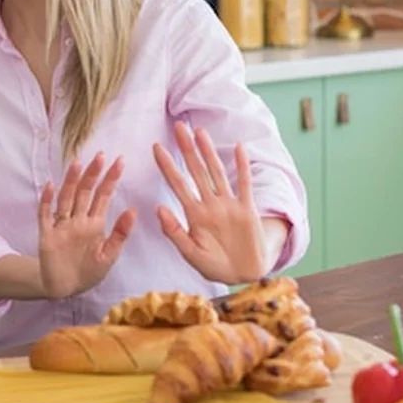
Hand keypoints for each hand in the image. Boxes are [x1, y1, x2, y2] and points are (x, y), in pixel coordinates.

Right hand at [37, 152, 135, 299]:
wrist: (65, 289)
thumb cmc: (88, 271)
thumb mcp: (109, 255)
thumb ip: (120, 234)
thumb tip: (133, 210)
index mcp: (95, 223)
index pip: (103, 196)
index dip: (111, 179)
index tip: (120, 161)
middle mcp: (78, 219)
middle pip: (85, 192)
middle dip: (93, 174)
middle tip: (101, 156)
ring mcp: (62, 225)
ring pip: (66, 198)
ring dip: (71, 182)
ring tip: (77, 163)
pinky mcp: (47, 235)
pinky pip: (45, 215)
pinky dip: (46, 201)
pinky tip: (49, 187)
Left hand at [153, 122, 266, 284]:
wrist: (243, 275)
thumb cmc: (215, 265)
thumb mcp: (190, 253)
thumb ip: (174, 232)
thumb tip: (158, 209)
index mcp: (194, 215)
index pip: (177, 184)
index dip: (167, 166)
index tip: (156, 147)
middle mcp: (210, 205)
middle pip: (196, 171)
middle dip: (187, 150)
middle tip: (178, 127)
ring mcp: (229, 205)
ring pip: (217, 173)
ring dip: (209, 152)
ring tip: (200, 132)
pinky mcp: (247, 210)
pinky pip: (245, 184)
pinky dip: (243, 167)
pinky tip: (240, 148)